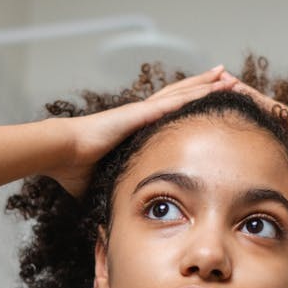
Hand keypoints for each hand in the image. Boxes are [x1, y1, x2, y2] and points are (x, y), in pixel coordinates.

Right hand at [43, 66, 235, 198]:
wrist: (61, 154)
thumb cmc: (74, 168)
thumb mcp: (104, 180)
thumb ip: (114, 189)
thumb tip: (113, 211)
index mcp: (134, 129)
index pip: (166, 113)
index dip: (185, 105)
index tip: (202, 100)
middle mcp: (140, 115)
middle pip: (178, 96)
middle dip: (201, 86)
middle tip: (225, 79)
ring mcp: (141, 111)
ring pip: (180, 93)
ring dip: (204, 84)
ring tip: (226, 75)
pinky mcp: (140, 113)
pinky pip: (174, 101)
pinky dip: (195, 93)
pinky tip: (212, 86)